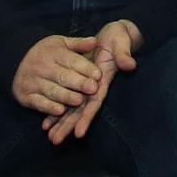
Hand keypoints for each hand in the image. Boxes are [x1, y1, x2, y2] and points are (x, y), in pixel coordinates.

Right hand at [12, 34, 102, 120]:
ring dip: (66, 97)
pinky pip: (39, 103)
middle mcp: (41, 67)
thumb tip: (95, 41)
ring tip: (79, 101)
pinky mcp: (25, 96)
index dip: (86, 68)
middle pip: (63, 76)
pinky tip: (60, 111)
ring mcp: (32, 82)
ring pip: (52, 91)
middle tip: (93, 89)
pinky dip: (49, 108)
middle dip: (79, 83)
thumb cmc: (46, 53)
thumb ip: (79, 44)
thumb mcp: (61, 43)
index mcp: (53, 53)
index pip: (72, 61)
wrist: (14, 60)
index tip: (98, 75)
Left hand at [50, 19, 142, 142]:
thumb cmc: (119, 39)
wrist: (114, 35)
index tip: (78, 133)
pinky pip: (65, 100)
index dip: (86, 118)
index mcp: (103, 81)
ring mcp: (85, 87)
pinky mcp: (78, 83)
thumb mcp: (122, 44)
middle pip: (80, 111)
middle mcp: (94, 88)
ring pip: (71, 109)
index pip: (94, 103)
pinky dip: (56, 112)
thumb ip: (124, 55)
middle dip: (68, 126)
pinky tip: (46, 123)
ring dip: (61, 123)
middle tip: (54, 141)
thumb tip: (129, 64)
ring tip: (50, 138)